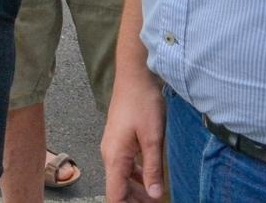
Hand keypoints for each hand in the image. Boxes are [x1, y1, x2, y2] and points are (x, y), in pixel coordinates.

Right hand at [102, 70, 165, 202]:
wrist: (135, 76)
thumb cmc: (143, 103)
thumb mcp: (152, 138)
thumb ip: (152, 169)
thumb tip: (154, 195)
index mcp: (115, 157)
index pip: (114, 195)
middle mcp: (110, 155)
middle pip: (118, 189)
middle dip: (135, 201)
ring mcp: (113, 147)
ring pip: (122, 178)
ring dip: (137, 191)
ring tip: (155, 198)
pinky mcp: (119, 141)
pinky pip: (125, 166)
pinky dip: (137, 176)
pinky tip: (151, 178)